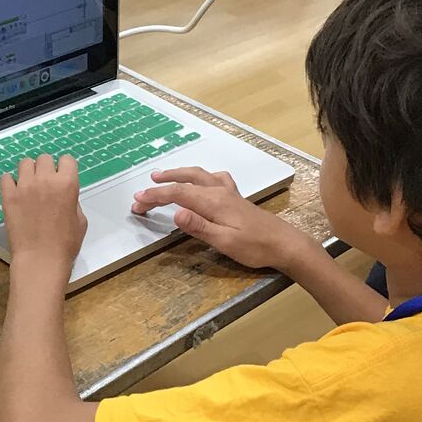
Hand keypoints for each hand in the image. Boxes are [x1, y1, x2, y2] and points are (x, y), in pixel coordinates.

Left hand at [0, 154, 87, 268]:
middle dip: (46, 169)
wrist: (40, 259)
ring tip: (28, 187)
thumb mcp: (80, 220)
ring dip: (28, 172)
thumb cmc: (66, 244)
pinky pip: (6, 177)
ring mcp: (24, 186)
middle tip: (44, 184)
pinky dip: (11, 183)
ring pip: (24, 163)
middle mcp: (45, 179)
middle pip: (44, 159)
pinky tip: (15, 194)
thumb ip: (72, 200)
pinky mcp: (8, 195)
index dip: (65, 169)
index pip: (67, 160)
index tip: (62, 178)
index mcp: (67, 184)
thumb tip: (63, 194)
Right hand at [130, 166, 308, 271]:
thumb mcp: (224, 242)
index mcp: (213, 202)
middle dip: (161, 184)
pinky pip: (214, 178)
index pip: (177, 195)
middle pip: (185, 181)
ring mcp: (229, 193)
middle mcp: (219, 192)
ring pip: (199, 175)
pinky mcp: (236, 197)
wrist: (284, 243)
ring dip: (178, 174)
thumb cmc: (255, 247)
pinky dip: (201, 176)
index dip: (155, 197)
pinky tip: (202, 180)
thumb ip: (199, 226)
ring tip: (162, 176)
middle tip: (142, 192)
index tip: (137, 202)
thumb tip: (175, 213)